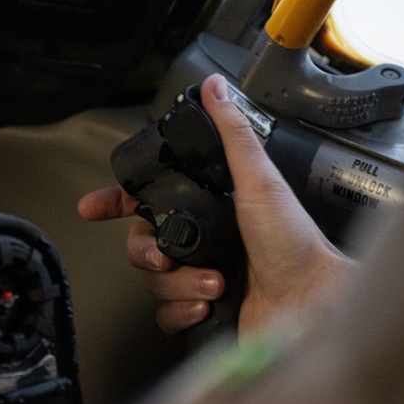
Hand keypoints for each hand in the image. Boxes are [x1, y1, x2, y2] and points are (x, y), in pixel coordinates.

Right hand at [78, 73, 353, 335]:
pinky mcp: (200, 313)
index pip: (149, 202)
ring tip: (215, 282)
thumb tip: (214, 87)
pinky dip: (181, 311)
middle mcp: (201, 242)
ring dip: (179, 283)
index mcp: (210, 209)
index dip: (116, 203)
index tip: (91, 207)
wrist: (312, 303)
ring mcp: (198, 278)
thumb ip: (232, 134)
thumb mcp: (259, 180)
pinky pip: (165, 315)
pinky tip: (206, 304)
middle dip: (148, 252)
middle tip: (167, 255)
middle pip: (140, 244)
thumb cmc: (294, 243)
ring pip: (153, 281)